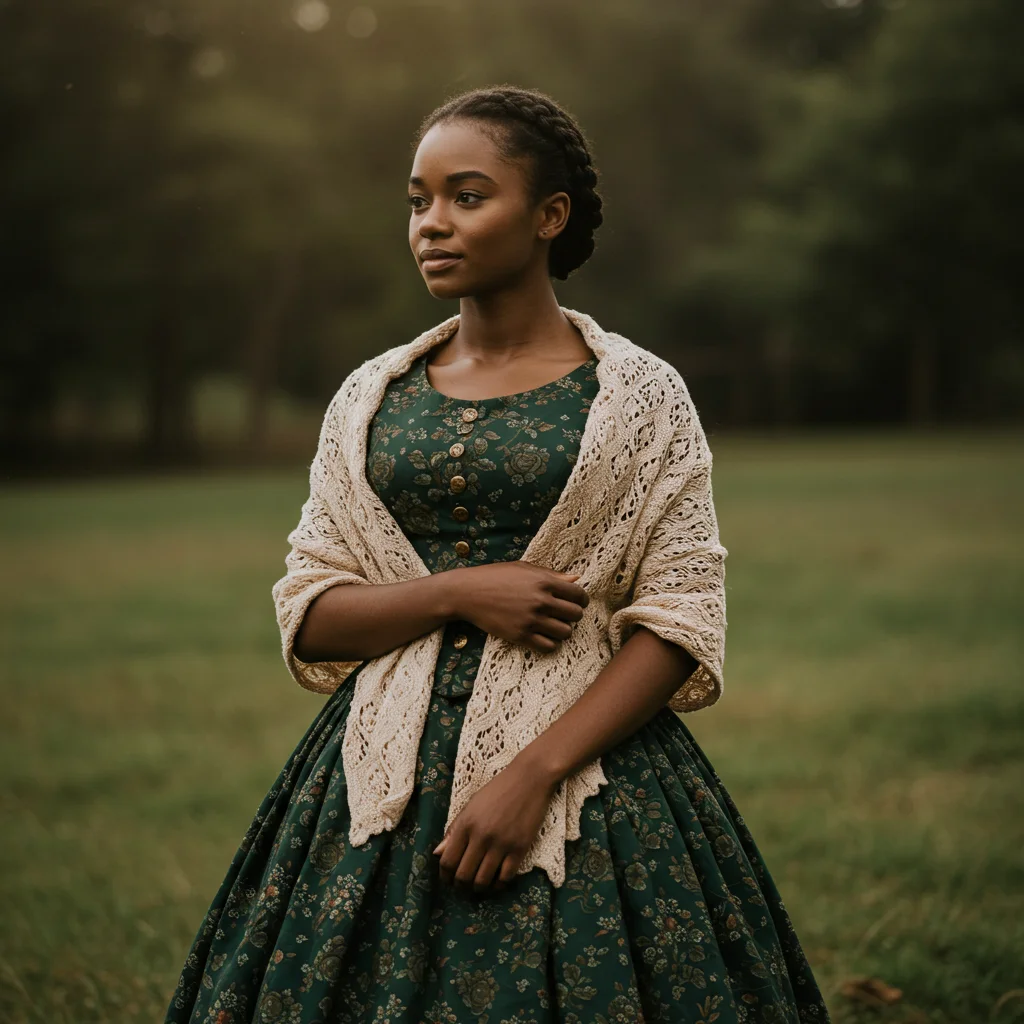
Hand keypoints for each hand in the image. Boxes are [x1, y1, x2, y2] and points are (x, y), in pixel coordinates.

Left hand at [433, 755, 557, 894]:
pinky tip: (497, 881)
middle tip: (462, 887)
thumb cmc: (498, 789)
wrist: (530, 778)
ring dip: (478, 888)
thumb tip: (438, 853)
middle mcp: (481, 836)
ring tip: (478, 887)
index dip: (445, 875)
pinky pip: (505, 877)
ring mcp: (501, 844)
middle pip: (463, 875)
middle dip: (460, 886)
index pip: (447, 860)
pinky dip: (499, 885)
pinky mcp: (520, 848)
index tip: (448, 880)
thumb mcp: (471, 805)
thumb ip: (454, 829)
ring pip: (483, 880)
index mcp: (465, 824)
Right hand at [448, 560, 588, 654]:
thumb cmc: (495, 576)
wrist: (467, 593)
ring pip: (565, 632)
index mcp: (543, 581)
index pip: (578, 594)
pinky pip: (548, 646)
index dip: (582, 599)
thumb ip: (551, 575)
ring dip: (563, 630)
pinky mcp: (520, 635)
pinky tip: (544, 636)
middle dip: (574, 615)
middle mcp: (540, 601)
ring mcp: (530, 620)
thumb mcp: (524, 568)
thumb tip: (577, 579)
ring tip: (554, 626)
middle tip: (565, 614)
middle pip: (575, 615)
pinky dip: (550, 643)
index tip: (578, 602)